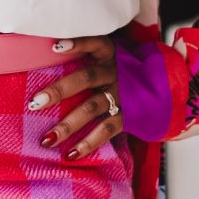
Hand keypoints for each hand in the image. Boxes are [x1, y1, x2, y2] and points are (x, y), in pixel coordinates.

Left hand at [29, 34, 124, 159]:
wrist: (163, 88)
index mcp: (110, 54)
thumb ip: (87, 58)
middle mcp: (116, 72)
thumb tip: (44, 59)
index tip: (55, 47)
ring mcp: (122, 95)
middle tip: (35, 103)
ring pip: (92, 108)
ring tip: (47, 140)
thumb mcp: (109, 58)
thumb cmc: (121, 71)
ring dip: (69, 125)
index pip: (96, 43)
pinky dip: (89, 144)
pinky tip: (71, 155)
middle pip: (87, 78)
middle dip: (60, 90)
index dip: (78, 43)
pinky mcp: (129, 115)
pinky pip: (107, 130)